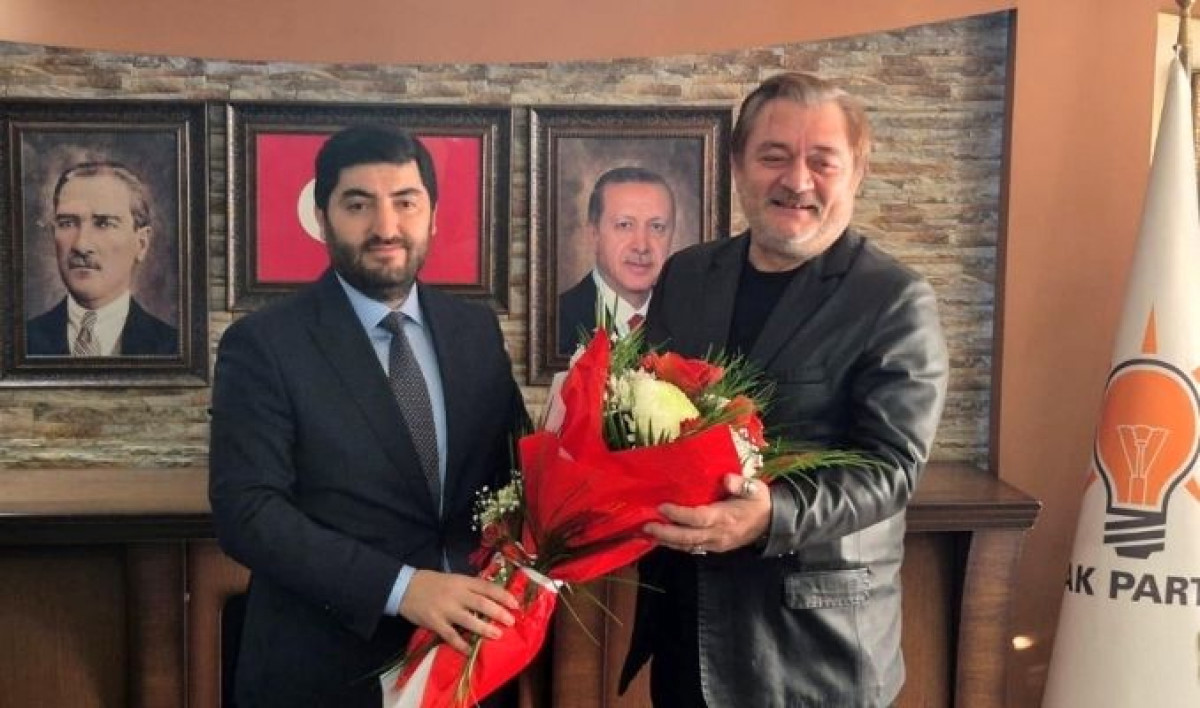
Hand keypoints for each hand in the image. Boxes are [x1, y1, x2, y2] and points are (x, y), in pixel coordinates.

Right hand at [398, 570, 519, 653]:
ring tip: (497, 635)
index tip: (515, 603)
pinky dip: (461, 644)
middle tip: (511, 621)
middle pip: (480, 603)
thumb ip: (470, 587)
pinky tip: (470, 651)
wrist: (404, 587)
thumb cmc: (432, 583)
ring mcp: (445, 609)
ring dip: (484, 628)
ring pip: (468, 619)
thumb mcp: (453, 579)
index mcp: (462, 581)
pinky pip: (450, 635)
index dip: (502, 595)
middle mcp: (455, 594)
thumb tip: (492, 597)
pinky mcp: (434, 622)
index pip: (486, 587)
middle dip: (498, 612)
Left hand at [643, 474, 770, 553]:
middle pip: (688, 537)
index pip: (699, 518)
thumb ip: (740, 484)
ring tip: (649, 533)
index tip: (662, 506)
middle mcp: (718, 534)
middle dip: (666, 532)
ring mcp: (716, 544)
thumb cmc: (759, 502)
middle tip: (647, 525)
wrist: (773, 523)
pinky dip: (677, 545)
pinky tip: (664, 539)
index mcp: (726, 517)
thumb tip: (726, 478)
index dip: (679, 514)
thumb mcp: (755, 488)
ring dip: (667, 541)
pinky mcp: (715, 548)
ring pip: (688, 546)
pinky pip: (693, 548)